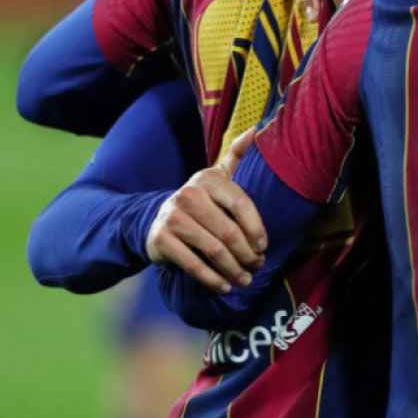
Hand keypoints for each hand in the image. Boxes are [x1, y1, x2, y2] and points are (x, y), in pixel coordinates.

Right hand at [145, 165, 268, 294]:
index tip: (264, 246)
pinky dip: (211, 279)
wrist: (153, 219)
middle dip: (247, 254)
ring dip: (233, 269)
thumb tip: (256, 130)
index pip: (241, 204)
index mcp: (207, 179)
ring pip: (213, 250)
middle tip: (257, 267)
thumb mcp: (215, 177)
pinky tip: (223, 287)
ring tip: (245, 280)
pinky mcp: (161, 241)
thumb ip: (236, 155)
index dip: (256, 228)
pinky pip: (192, 264)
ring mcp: (173, 218)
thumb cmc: (199, 200)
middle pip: (229, 231)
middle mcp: (188, 195)